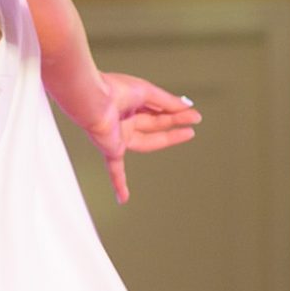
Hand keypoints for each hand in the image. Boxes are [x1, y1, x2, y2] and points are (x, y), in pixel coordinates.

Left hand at [76, 71, 198, 206]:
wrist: (94, 100)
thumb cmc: (116, 90)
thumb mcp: (147, 93)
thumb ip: (167, 103)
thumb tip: (188, 108)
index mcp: (129, 103)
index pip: (155, 109)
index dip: (173, 110)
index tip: (191, 111)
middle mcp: (124, 119)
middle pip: (155, 123)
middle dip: (176, 121)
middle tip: (195, 120)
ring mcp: (118, 135)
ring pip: (148, 140)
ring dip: (169, 137)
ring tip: (190, 133)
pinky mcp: (112, 149)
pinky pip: (114, 170)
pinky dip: (118, 184)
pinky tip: (123, 199)